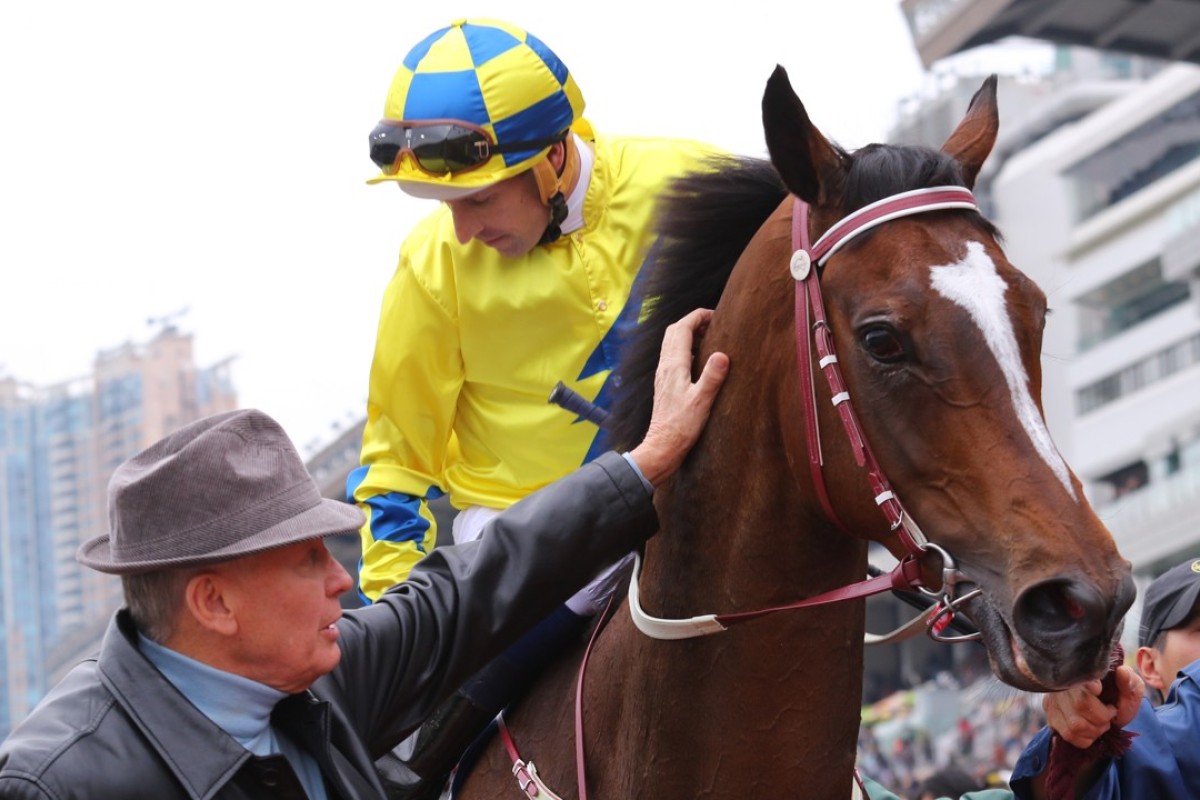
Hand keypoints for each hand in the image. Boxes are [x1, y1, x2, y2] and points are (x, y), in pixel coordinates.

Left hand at [629, 308, 728, 485]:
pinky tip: (699, 361)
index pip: (682, 329)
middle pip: (674, 332)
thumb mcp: (702, 401)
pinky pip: (672, 357)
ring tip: (709, 339)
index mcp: (674, 366)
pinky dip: (685, 349)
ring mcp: (663, 375)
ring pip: (671, 343)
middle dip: (692, 322)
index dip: (698, 317)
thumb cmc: (681, 427)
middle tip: (714, 324)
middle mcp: (665, 366)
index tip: (715, 315)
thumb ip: (712, 377)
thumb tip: (722, 355)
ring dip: (688, 334)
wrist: (662, 447)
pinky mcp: (664, 384)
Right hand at [1043, 665, 1143, 747]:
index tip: (1098, 689)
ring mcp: (1054, 701)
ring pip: (1075, 724)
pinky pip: (1069, 735)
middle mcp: (1064, 685)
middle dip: (1102, 718)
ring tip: (1099, 725)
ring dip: (1094, 731)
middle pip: (1081, 705)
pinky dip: (1085, 739)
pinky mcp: (1051, 717)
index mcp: (1083, 673)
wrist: (1106, 714)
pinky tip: (1089, 731)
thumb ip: (1129, 682)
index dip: (1088, 685)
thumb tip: (1122, 671)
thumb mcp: (1130, 690)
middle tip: (1108, 716)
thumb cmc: (1119, 699)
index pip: (1081, 678)